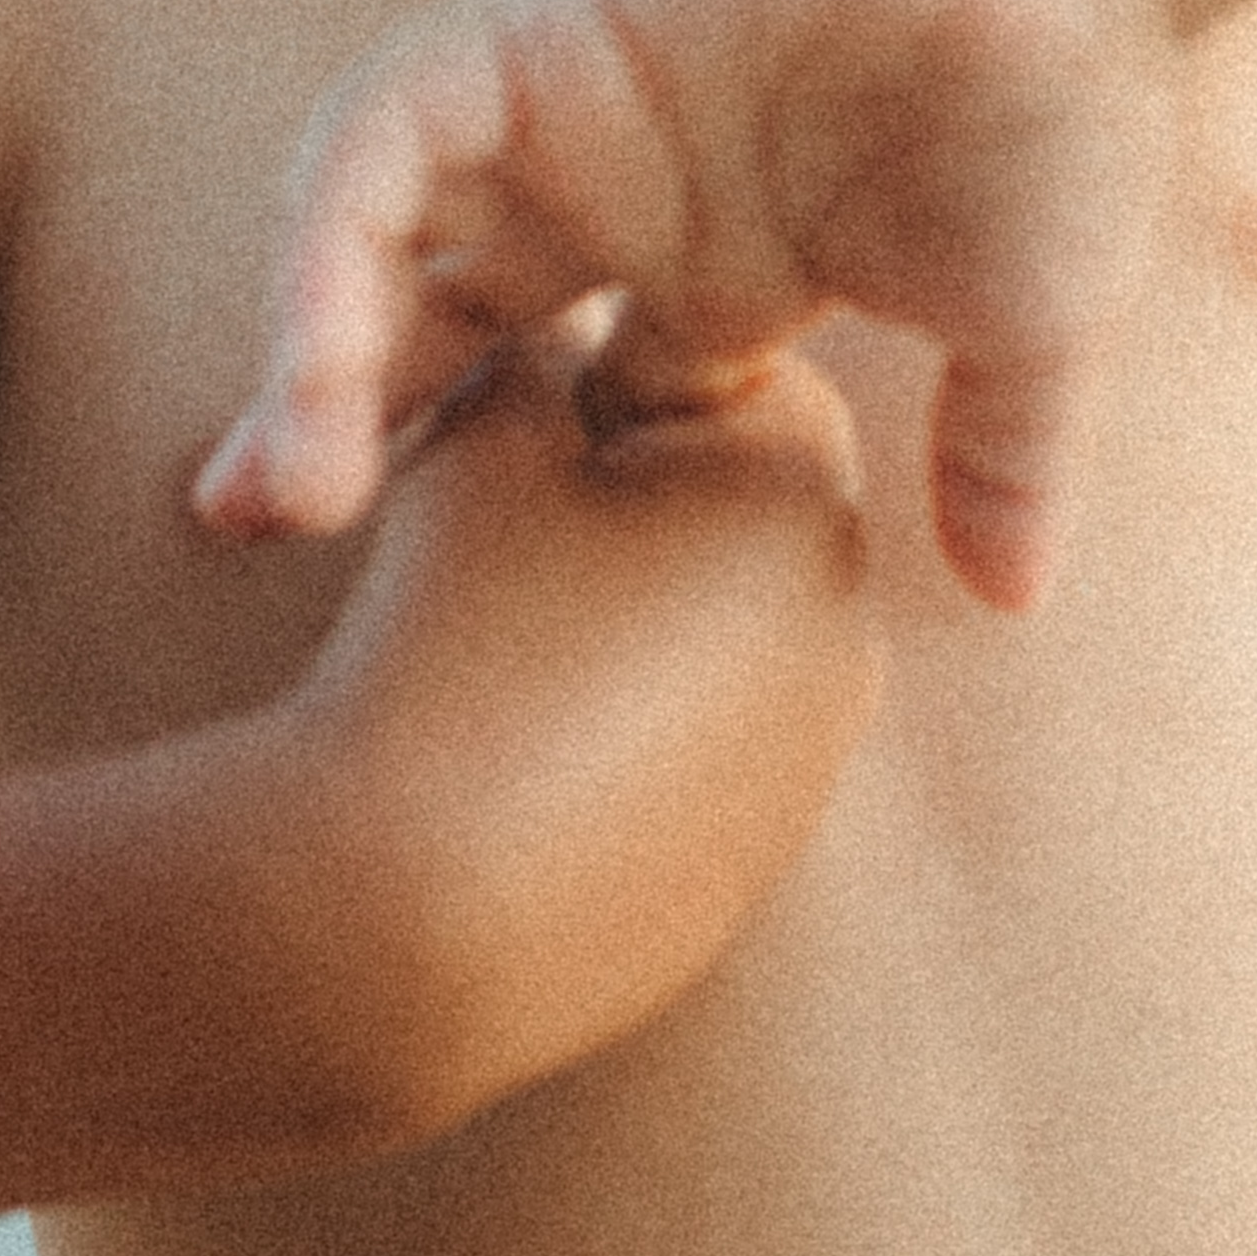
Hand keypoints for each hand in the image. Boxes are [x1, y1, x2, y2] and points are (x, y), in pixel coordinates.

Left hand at [196, 0, 1174, 611]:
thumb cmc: (1069, 83)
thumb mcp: (1032, 321)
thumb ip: (1004, 458)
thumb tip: (1017, 601)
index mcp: (714, 269)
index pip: (560, 406)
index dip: (485, 508)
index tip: (424, 647)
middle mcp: (612, 194)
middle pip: (424, 330)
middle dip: (332, 430)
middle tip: (257, 537)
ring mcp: (563, 112)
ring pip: (369, 245)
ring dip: (305, 361)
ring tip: (277, 496)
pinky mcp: (534, 28)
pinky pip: (378, 143)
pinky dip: (327, 246)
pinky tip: (310, 356)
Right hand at [275, 328, 881, 1125]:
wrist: (410, 917)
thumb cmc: (449, 646)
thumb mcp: (482, 448)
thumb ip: (545, 362)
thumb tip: (574, 338)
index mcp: (800, 500)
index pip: (737, 385)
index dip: (616, 398)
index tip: (525, 452)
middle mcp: (846, 627)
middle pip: (737, 515)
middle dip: (635, 512)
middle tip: (503, 556)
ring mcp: (814, 762)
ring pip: (719, 639)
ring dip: (630, 626)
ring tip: (499, 667)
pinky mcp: (761, 866)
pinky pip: (701, 759)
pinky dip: (626, 741)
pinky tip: (520, 766)